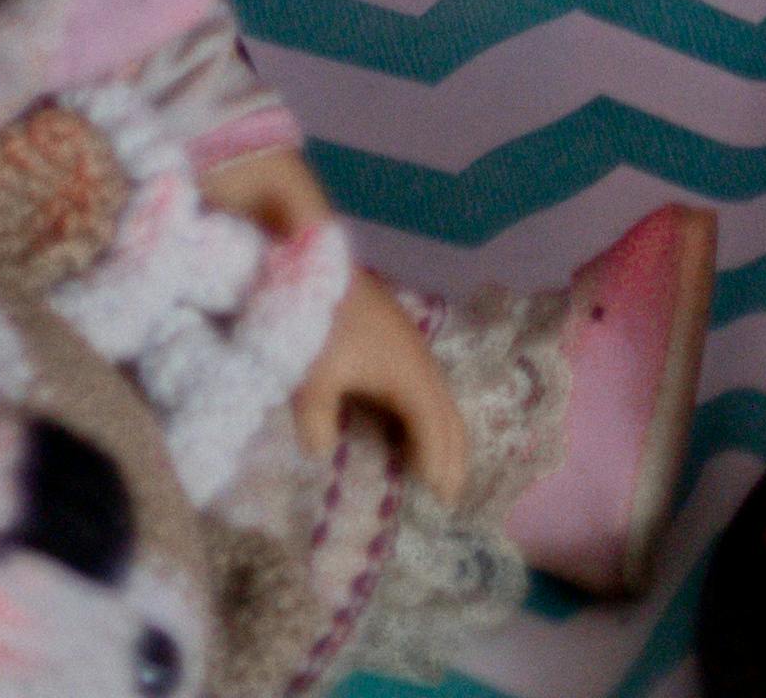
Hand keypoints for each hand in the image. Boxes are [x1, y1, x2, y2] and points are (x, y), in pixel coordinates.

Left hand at [299, 260, 471, 503]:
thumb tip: (322, 454)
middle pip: (448, 412)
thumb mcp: (312, 381)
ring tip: (444, 469)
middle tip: (453, 496)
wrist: (318, 266)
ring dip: (445, 433)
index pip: (433, 425)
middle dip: (454, 454)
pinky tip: (416, 425)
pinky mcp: (397, 339)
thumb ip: (318, 426)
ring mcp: (410, 346)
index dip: (438, 462)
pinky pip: (426, 387)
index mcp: (407, 373)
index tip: (439, 498)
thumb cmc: (320, 324)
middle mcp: (418, 361)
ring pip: (440, 397)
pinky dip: (431, 414)